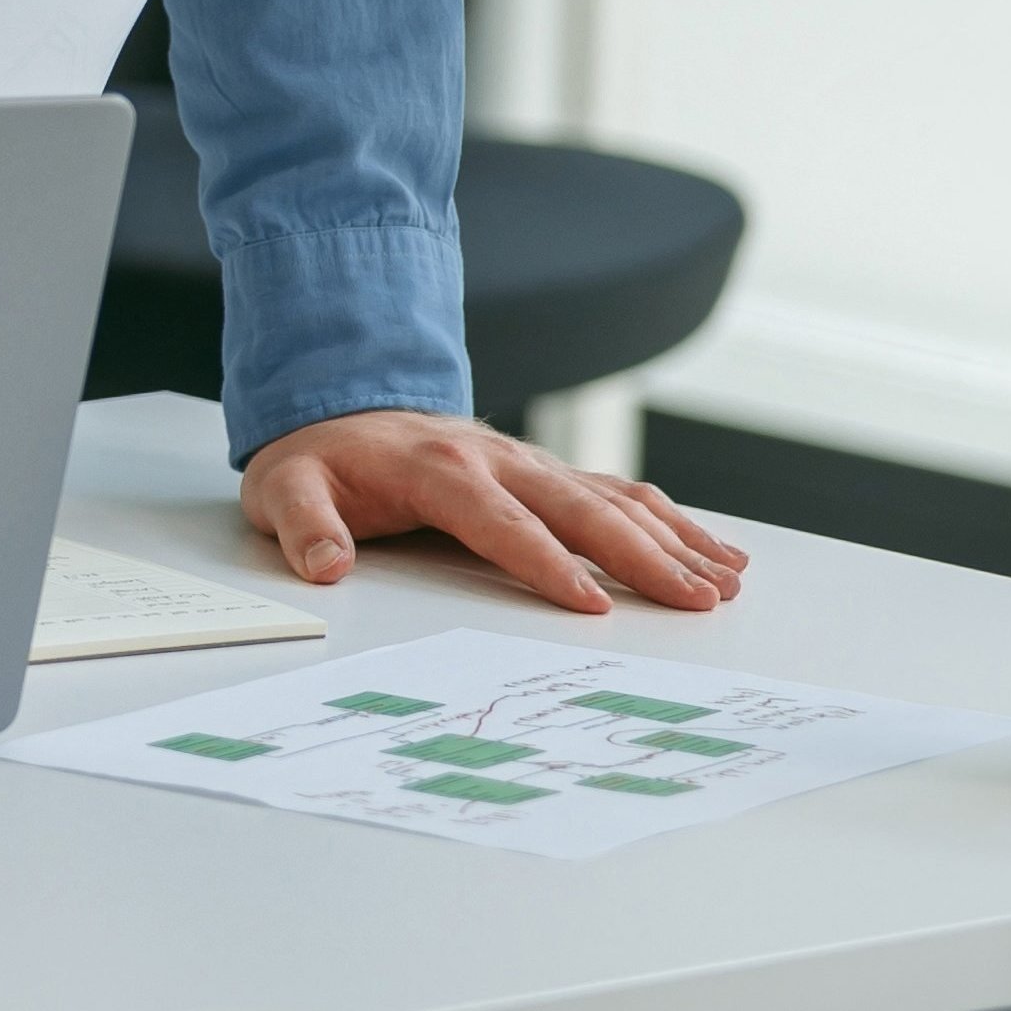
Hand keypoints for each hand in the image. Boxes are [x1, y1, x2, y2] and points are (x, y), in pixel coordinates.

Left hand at [240, 411, 748, 615]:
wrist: (337, 405)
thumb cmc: (318, 460)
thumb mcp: (284, 490)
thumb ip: (303, 527)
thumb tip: (325, 567)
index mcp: (439, 469)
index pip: (500, 523)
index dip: (546, 563)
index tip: (592, 605)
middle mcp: (498, 460)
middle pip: (580, 510)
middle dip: (642, 557)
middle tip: (697, 601)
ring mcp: (530, 463)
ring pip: (616, 500)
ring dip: (674, 540)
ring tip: (726, 582)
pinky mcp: (547, 473)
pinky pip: (620, 494)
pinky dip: (672, 522)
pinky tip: (718, 552)